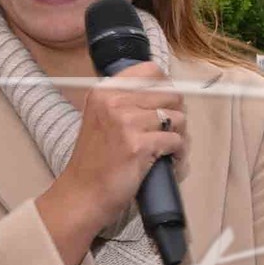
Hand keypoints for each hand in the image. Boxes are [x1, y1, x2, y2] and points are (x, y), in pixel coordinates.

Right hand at [38, 62, 185, 264]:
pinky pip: (177, 141)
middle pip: (171, 94)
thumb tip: (170, 91)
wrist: (84, 193)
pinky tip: (170, 160)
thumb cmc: (98, 159)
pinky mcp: (138, 145)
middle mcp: (114, 101)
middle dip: (176, 114)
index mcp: (105, 91)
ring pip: (178, 118)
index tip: (164, 105)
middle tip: (168, 131)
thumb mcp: (104, 118)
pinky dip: (179, 153)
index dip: (166, 87)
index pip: (151, 71)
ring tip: (168, 148)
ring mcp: (126, 122)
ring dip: (180, 135)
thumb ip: (129, 101)